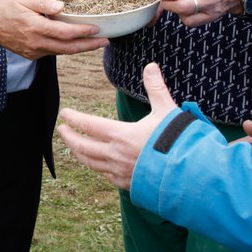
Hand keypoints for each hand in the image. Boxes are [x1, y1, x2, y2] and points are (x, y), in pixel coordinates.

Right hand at [0, 0, 108, 59]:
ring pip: (62, 52)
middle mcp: (36, 42)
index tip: (97, 28)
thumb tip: (62, 6)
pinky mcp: (33, 55)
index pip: (64, 32)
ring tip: (95, 42)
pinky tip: (75, 42)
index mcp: (35, 27)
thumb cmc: (6, 8)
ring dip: (80, 48)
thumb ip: (43, 2)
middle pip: (68, 48)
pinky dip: (66, 48)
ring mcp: (34, 51)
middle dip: (89, 45)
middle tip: (105, 41)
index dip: (83, 32)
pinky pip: (53, 52)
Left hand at [58, 62, 178, 189]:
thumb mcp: (167, 111)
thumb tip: (150, 66)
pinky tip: (96, 165)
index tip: (64, 114)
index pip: (89, 125)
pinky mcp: (128, 185)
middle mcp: (116, 155)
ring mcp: (120, 172)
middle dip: (69, 138)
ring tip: (73, 147)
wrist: (190, 174)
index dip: (74, 119)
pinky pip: (105, 176)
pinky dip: (97, 168)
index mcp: (121, 135)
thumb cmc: (178, 141)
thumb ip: (156, 88)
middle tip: (61, 131)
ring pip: (91, 163)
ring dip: (79, 154)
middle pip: (83, 147)